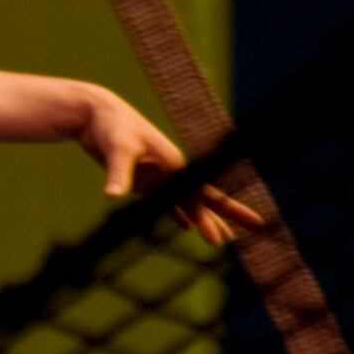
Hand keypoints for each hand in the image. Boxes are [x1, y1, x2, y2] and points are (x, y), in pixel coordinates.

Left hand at [71, 87, 265, 246]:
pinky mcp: (144, 179)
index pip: (196, 197)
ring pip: (188, 202)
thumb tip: (112, 195)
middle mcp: (172, 170)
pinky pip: (166, 201)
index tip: (218, 241)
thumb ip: (118, 173)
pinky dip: (177, 214)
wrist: (94, 112)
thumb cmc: (110, 126)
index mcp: (173, 162)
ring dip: (205, 219)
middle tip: (258, 228)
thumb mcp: (116, 148)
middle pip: (205, 197)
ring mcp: (160, 175)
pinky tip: (186, 225)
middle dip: (228, 215)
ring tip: (226, 238)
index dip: (207, 219)